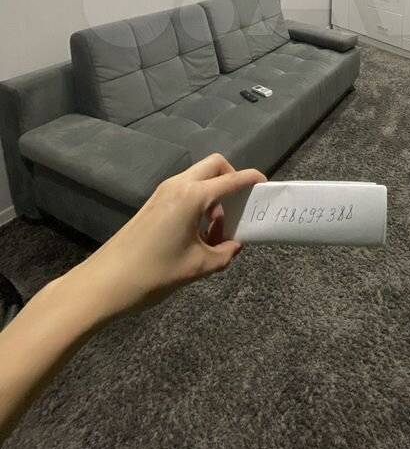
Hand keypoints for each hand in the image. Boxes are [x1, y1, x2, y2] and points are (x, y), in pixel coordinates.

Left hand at [62, 154, 265, 319]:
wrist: (105, 283)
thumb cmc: (154, 274)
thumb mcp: (197, 267)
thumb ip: (224, 253)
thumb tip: (235, 245)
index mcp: (193, 196)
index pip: (231, 179)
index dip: (251, 179)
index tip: (266, 185)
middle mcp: (179, 185)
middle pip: (214, 166)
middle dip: (232, 179)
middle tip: (240, 208)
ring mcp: (164, 192)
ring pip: (199, 178)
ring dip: (214, 196)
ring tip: (217, 233)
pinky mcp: (154, 203)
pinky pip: (186, 191)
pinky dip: (199, 203)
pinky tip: (198, 235)